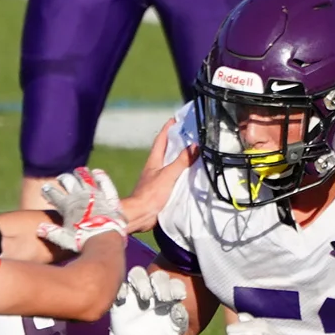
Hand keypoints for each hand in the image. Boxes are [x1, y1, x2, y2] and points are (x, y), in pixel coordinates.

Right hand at [36, 169, 127, 252]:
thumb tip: (39, 229)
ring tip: (78, 171)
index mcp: (67, 205)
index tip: (45, 188)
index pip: (53, 194)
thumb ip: (51, 233)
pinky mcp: (109, 198)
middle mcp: (80, 196)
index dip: (48, 190)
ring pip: (86, 179)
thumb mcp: (64, 239)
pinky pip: (105, 183)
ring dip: (81, 174)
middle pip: (68, 181)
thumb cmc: (82, 242)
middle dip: (63, 179)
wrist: (103, 240)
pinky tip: (97, 172)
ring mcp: (95, 195)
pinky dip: (101, 177)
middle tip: (61, 178)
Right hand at [109, 267, 188, 334]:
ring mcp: (136, 290)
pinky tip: (123, 298)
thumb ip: (179, 320)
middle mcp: (154, 289)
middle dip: (162, 284)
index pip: (175, 283)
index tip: (179, 297)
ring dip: (142, 282)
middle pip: (158, 276)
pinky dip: (121, 288)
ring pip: (138, 273)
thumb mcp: (173, 331)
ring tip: (146, 297)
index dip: (177, 287)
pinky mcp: (121, 296)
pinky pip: (120, 285)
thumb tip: (179, 308)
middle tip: (163, 299)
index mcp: (169, 295)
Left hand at [118, 118, 195, 234]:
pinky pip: (174, 178)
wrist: (140, 215)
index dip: (168, 129)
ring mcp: (157, 179)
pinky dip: (182, 175)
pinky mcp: (161, 190)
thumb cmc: (150, 193)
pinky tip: (190, 177)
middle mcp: (155, 168)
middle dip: (176, 142)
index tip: (176, 119)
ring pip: (170, 165)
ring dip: (180, 159)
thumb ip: (181, 161)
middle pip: (166, 151)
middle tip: (189, 135)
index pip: (161, 139)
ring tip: (194, 154)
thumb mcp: (168, 175)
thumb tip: (195, 145)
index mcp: (154, 160)